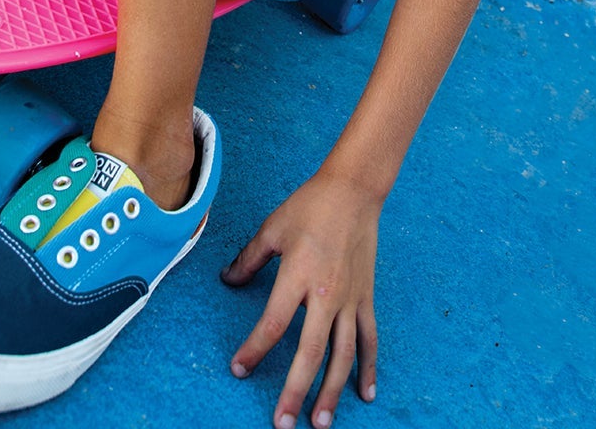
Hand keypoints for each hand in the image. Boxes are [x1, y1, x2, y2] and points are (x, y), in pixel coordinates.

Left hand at [221, 170, 380, 427]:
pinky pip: (369, 339)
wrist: (354, 191)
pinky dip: (368, 368)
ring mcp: (350, 299)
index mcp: (298, 275)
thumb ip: (248, 259)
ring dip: (331, 392)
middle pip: (309, 352)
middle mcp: (326, 293)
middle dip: (294, 391)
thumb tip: (227, 280)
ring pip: (342, 355)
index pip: (273, 324)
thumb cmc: (310, 206)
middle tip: (282, 424)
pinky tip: (365, 395)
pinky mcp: (366, 298)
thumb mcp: (273, 228)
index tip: (238, 369)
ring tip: (320, 422)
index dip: (253, 350)